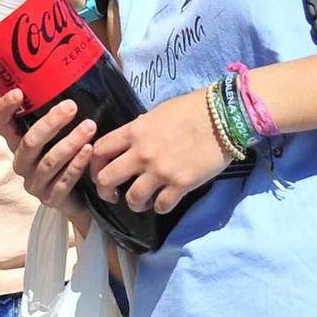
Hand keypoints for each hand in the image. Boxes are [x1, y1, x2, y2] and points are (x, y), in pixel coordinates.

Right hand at [0, 89, 95, 221]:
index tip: (18, 92)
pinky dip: (77, 165)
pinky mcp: (51, 199)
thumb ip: (55, 114)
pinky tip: (88, 151)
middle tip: (71, 107)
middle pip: (29, 142)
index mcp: (17, 144)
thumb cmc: (66, 157)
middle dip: (50, 124)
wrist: (78, 198)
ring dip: (69, 143)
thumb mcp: (56, 135)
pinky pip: (64, 181)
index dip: (5, 109)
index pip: (1, 124)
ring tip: (89, 127)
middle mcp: (21, 163)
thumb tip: (70, 75)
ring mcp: (35, 184)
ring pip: (49, 162)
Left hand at [89, 89, 229, 214]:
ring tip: (142, 202)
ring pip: (133, 198)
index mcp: (134, 132)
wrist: (223, 115)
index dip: (94, 164)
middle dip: (105, 190)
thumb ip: (140, 130)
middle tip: (112, 194)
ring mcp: (160, 171)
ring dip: (135, 203)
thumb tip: (133, 142)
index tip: (99, 172)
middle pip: (107, 178)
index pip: (100, 150)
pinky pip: (162, 206)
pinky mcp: (180, 184)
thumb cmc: (192, 108)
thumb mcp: (158, 113)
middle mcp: (142, 153)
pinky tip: (164, 203)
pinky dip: (161, 208)